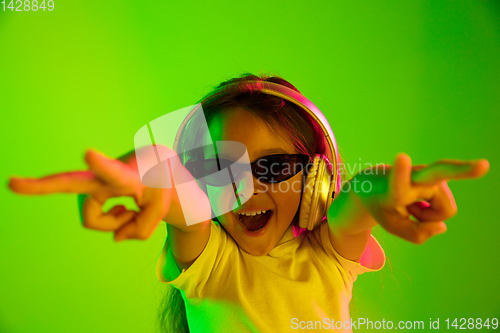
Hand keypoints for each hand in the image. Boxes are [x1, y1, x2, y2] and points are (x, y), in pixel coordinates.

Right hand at [8, 148, 172, 241]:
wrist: (157, 166)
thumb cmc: (161, 183)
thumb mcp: (161, 210)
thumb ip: (141, 230)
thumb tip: (115, 237)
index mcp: (127, 174)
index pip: (113, 171)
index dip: (100, 165)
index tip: (89, 154)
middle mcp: (104, 176)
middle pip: (70, 183)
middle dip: (40, 185)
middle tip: (11, 183)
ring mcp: (93, 183)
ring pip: (94, 220)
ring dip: (116, 222)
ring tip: (131, 209)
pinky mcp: (89, 190)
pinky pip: (95, 219)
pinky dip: (114, 221)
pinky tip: (124, 209)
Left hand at [352, 153, 489, 243]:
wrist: (373, 184)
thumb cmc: (382, 205)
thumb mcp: (392, 226)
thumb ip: (417, 234)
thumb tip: (443, 225)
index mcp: (392, 189)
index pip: (397, 182)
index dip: (401, 172)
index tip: (402, 157)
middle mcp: (413, 176)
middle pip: (441, 173)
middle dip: (463, 170)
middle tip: (484, 166)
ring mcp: (427, 173)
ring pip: (443, 211)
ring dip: (427, 214)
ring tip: (410, 206)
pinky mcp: (437, 176)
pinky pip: (444, 209)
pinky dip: (430, 211)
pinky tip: (417, 202)